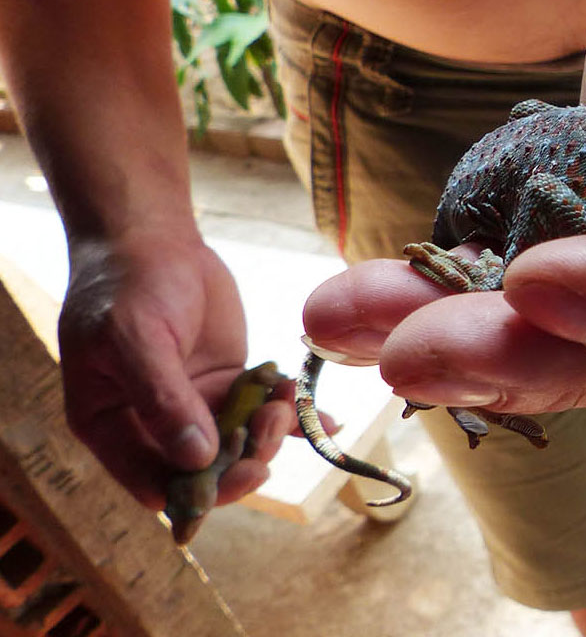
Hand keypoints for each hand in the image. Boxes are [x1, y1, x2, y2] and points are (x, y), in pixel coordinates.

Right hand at [58, 229, 294, 507]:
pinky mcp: (229, 383)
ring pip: (241, 444)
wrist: (152, 238)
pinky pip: (263, 410)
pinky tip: (327, 419)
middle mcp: (154, 425)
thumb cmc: (129, 285)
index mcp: (113, 426)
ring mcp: (196, 405)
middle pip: (206, 471)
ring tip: (284, 403)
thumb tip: (196, 459)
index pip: (155, 484)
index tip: (243, 470)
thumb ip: (163, 400)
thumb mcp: (136, 338)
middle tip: (270, 426)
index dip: (200, 493)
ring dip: (270, 434)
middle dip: (243, 460)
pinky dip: (293, 416)